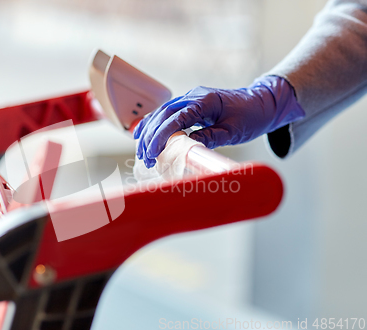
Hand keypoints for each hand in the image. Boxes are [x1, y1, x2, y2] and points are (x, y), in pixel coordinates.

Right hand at [133, 76, 304, 167]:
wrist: (262, 102)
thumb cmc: (251, 116)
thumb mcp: (232, 132)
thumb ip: (209, 138)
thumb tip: (186, 148)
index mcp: (204, 101)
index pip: (175, 118)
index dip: (161, 136)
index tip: (153, 152)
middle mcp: (193, 96)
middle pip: (163, 115)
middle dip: (151, 137)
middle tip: (145, 157)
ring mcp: (190, 98)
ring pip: (161, 113)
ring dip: (150, 132)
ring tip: (143, 152)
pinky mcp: (190, 104)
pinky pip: (167, 114)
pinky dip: (155, 125)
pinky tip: (144, 136)